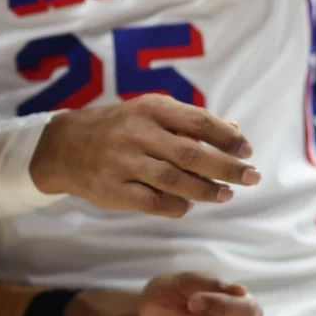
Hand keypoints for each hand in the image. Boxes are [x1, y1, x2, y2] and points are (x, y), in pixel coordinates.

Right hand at [31, 95, 259, 216]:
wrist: (64, 146)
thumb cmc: (118, 128)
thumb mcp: (150, 114)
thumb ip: (190, 122)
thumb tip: (234, 131)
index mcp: (150, 109)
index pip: (199, 121)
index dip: (227, 137)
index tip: (247, 149)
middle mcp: (137, 133)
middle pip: (192, 153)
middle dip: (227, 167)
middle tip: (251, 177)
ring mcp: (124, 163)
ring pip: (176, 181)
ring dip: (206, 190)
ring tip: (225, 195)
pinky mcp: (113, 190)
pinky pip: (154, 203)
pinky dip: (177, 206)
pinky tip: (188, 205)